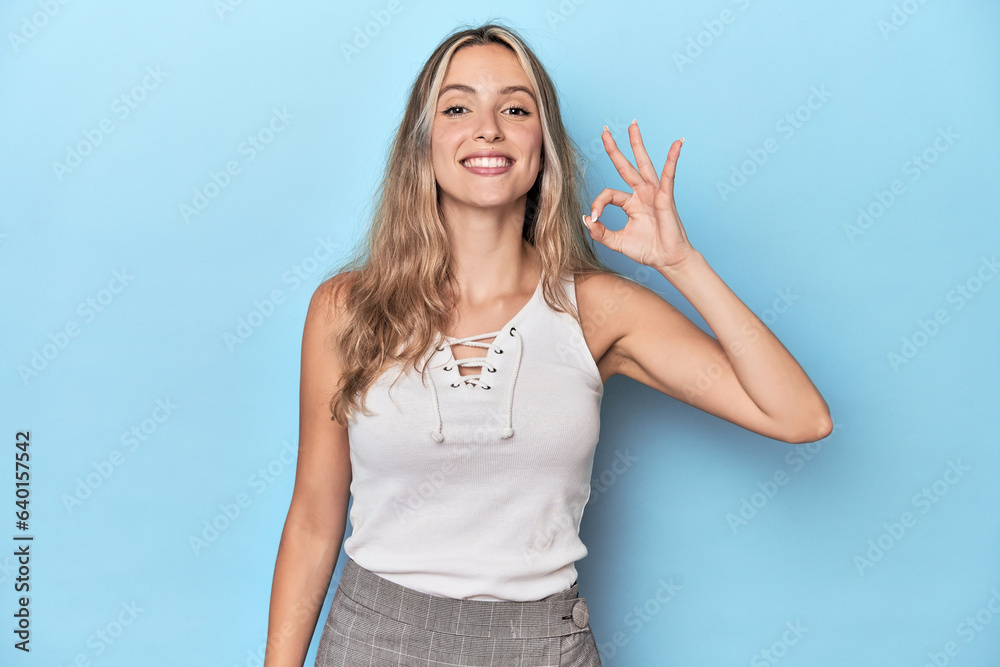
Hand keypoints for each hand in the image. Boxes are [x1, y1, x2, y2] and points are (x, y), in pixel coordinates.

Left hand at [584, 120, 695, 270]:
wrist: (667, 260)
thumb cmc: (647, 250)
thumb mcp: (617, 242)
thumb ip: (600, 232)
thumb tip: (586, 220)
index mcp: (630, 203)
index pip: (608, 193)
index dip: (598, 204)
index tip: (594, 218)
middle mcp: (641, 194)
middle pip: (625, 166)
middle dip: (614, 148)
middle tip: (604, 130)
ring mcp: (653, 193)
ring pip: (643, 163)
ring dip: (637, 143)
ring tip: (633, 125)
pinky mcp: (665, 197)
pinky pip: (668, 174)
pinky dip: (672, 158)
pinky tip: (677, 143)